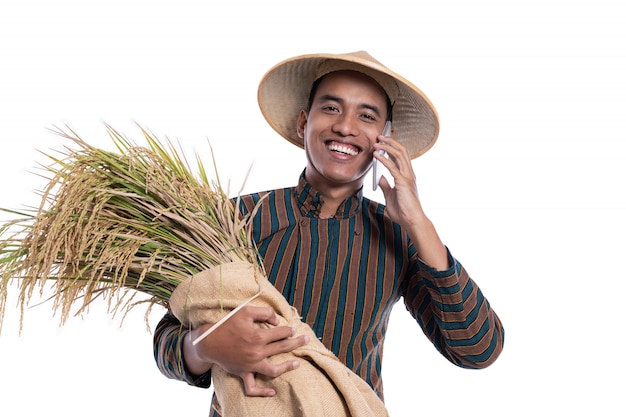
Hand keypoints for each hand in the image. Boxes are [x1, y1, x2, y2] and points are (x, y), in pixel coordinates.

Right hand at [184, 305, 308, 396]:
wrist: (208, 342)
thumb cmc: (227, 325)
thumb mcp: (245, 312)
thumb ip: (264, 313)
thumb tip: (277, 321)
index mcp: (257, 336)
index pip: (280, 333)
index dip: (288, 329)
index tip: (292, 328)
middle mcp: (256, 352)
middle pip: (282, 348)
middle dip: (296, 343)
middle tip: (306, 339)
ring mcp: (250, 365)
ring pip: (273, 370)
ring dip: (287, 367)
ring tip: (297, 363)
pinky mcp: (243, 373)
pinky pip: (253, 388)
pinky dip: (263, 392)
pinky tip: (273, 392)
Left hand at [374, 135, 448, 269]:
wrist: (412, 221)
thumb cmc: (403, 212)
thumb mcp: (391, 196)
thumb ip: (386, 186)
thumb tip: (380, 177)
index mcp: (407, 176)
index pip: (401, 156)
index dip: (392, 147)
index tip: (382, 142)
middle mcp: (409, 174)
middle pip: (402, 151)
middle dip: (390, 142)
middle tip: (379, 137)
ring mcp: (407, 177)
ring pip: (399, 155)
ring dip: (387, 147)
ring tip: (377, 142)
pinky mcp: (403, 182)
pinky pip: (393, 167)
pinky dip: (384, 159)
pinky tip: (376, 155)